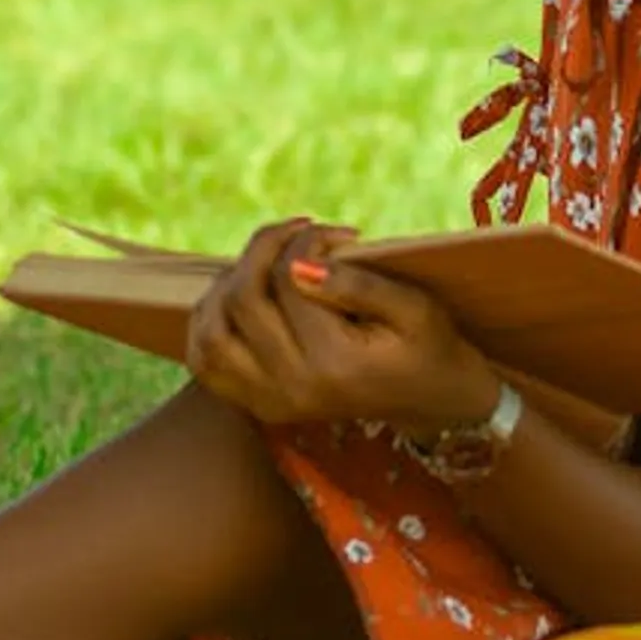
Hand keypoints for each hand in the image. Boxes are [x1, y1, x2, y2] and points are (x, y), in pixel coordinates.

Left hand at [183, 219, 502, 432]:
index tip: (338, 233)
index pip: (288, 279)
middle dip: (265, 249)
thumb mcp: (414, 307)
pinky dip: (210, 322)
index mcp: (333, 363)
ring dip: (228, 284)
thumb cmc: (429, 345)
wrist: (434, 401)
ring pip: (211, 331)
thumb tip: (299, 264)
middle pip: (242, 299)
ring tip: (268, 263)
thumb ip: (358, 284)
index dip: (306, 239)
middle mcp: (292, 388)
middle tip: (300, 233)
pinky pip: (206, 361)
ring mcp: (270, 401)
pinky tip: (240, 296)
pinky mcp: (258, 406)